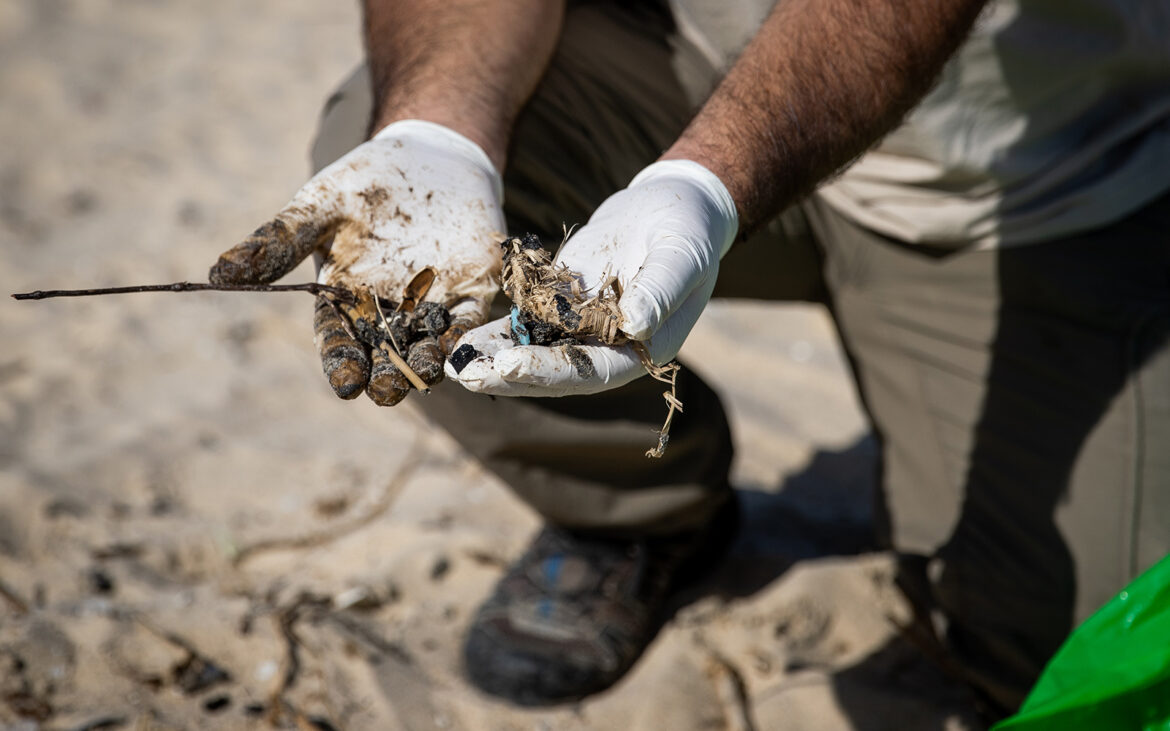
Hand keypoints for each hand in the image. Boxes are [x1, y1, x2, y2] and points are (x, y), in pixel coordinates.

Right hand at [210, 120, 504, 405]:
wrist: (427, 157)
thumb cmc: (362, 187)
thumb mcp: (316, 208)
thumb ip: (276, 242)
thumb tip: (218, 273)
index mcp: (346, 300)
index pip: (340, 338)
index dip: (341, 360)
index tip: (345, 382)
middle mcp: (389, 312)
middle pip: (385, 351)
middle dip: (386, 372)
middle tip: (384, 390)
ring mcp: (432, 304)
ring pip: (427, 342)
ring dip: (426, 361)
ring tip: (423, 373)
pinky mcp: (472, 292)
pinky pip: (469, 321)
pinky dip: (465, 335)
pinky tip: (462, 347)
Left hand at [446, 160, 737, 396]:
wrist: (672, 207)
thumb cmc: (688, 230)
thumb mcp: (680, 255)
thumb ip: (660, 291)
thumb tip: (634, 326)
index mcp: (644, 348)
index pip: (594, 370)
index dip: (550, 371)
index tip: (508, 365)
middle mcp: (611, 348)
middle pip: (555, 372)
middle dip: (509, 375)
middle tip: (466, 376)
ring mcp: (583, 330)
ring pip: (534, 352)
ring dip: (494, 360)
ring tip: (452, 364)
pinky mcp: (562, 307)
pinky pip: (525, 326)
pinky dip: (496, 334)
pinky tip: (461, 340)